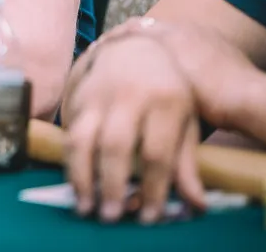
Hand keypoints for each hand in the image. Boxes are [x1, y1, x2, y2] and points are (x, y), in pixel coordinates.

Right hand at [64, 33, 204, 224]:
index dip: (154, 188)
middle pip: (115, 145)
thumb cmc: (167, 90)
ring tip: (85, 206)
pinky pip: (68, 132)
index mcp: (165, 101)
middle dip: (111, 184)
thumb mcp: (185, 120)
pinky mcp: (77, 96)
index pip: (157, 152)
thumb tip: (196, 204)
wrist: (135, 47)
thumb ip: (187, 161)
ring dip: (80, 175)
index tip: (151, 216)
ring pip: (82, 137)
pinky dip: (69, 161)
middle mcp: (129, 96)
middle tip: (112, 217)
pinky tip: (75, 182)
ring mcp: (98, 94)